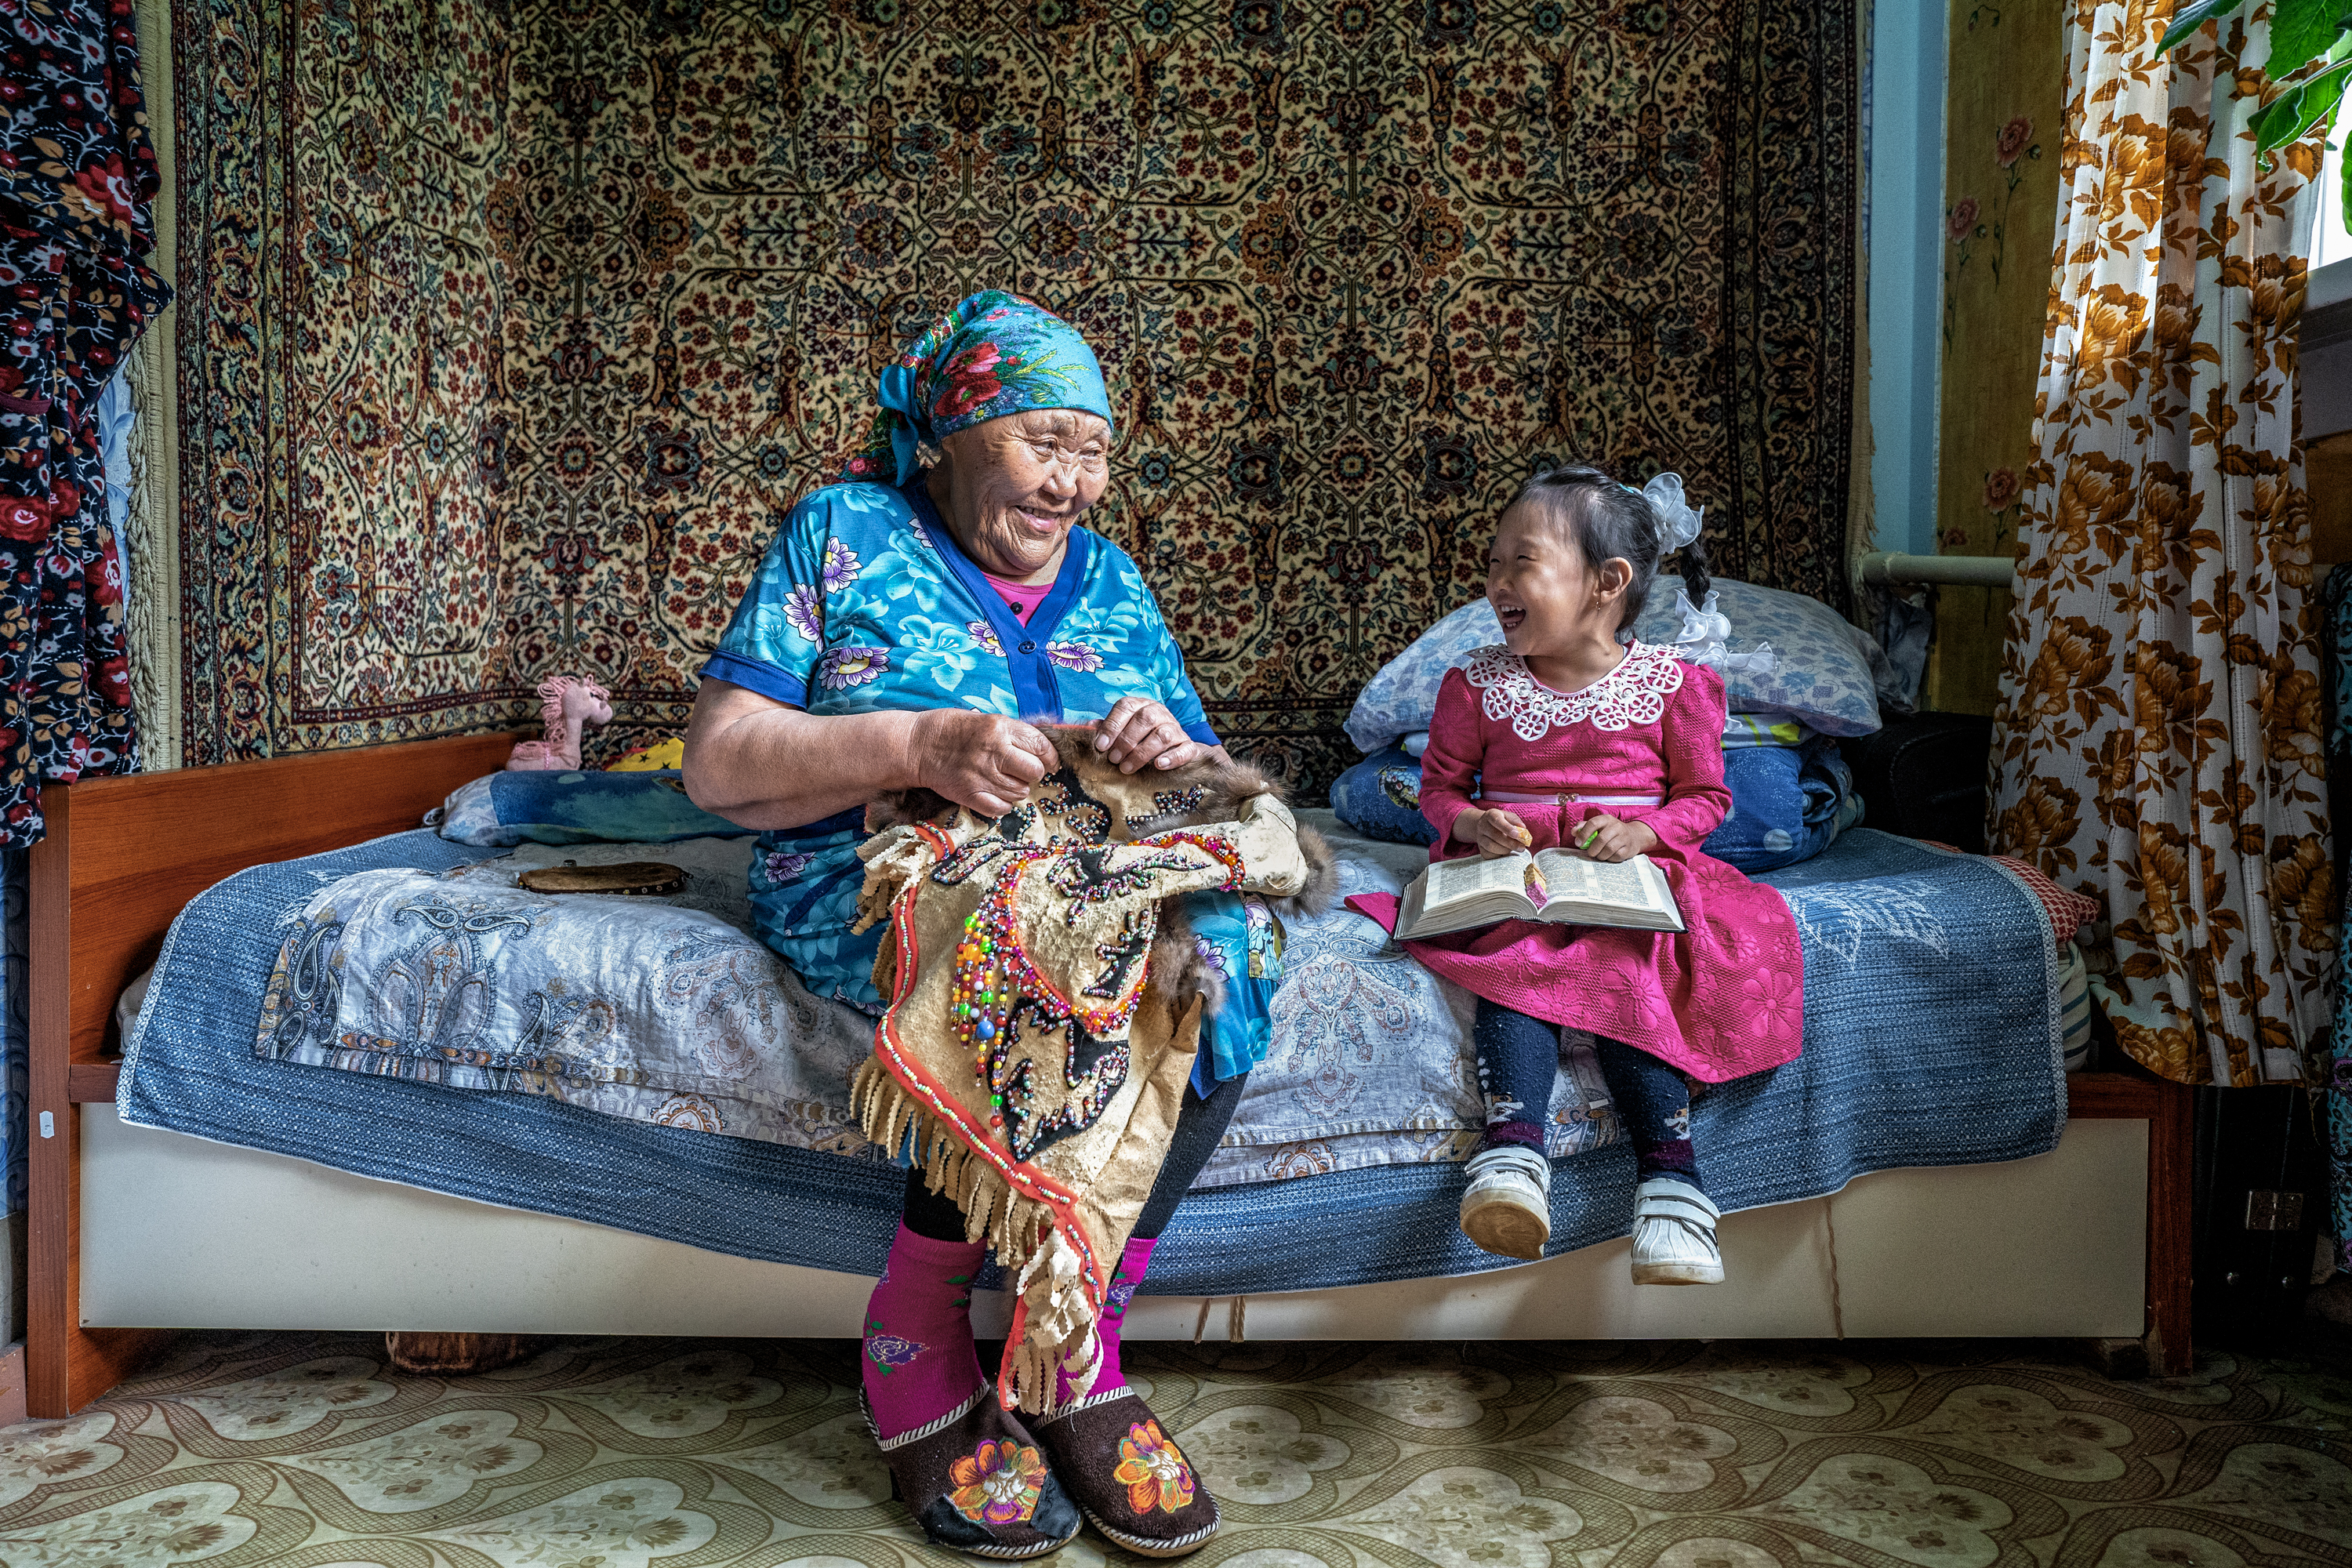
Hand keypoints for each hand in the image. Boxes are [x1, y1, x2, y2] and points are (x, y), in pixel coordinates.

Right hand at [910, 710, 1057, 816]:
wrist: (916, 746)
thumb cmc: (951, 729)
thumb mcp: (984, 719)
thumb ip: (1011, 734)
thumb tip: (1039, 750)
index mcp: (999, 728)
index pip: (1040, 745)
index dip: (1050, 757)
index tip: (1050, 762)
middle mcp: (994, 751)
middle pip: (1035, 771)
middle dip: (1034, 773)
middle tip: (1024, 772)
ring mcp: (981, 775)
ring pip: (1020, 792)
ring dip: (1018, 789)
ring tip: (1004, 781)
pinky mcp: (969, 794)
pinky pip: (1001, 808)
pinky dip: (1003, 804)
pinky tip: (996, 795)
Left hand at [1093, 696, 1210, 773]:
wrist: (1174, 746)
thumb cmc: (1140, 737)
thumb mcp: (1123, 730)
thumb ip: (1107, 728)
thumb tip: (1088, 727)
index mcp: (1140, 705)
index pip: (1125, 707)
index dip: (1112, 726)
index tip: (1101, 746)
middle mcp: (1159, 712)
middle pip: (1145, 719)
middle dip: (1126, 741)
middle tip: (1113, 760)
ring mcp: (1175, 728)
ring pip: (1162, 735)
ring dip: (1142, 753)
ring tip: (1127, 768)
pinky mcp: (1188, 745)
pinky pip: (1185, 749)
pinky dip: (1172, 757)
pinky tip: (1159, 765)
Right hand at [1465, 808, 1533, 858]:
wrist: (1485, 826)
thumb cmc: (1501, 821)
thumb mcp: (1509, 817)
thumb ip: (1516, 822)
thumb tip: (1523, 829)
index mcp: (1491, 815)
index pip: (1497, 820)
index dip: (1507, 828)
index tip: (1517, 834)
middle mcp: (1482, 825)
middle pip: (1494, 835)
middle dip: (1510, 843)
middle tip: (1521, 847)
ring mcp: (1479, 837)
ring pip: (1491, 847)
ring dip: (1505, 850)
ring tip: (1513, 849)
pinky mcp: (1480, 848)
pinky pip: (1489, 855)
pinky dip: (1499, 856)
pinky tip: (1505, 852)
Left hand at [1571, 814, 1658, 862]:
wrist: (1633, 836)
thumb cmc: (1610, 831)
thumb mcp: (1598, 825)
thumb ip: (1584, 827)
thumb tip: (1574, 831)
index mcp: (1606, 819)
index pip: (1593, 824)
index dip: (1583, 834)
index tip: (1578, 843)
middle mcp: (1616, 826)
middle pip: (1601, 839)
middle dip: (1592, 849)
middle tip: (1590, 853)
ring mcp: (1624, 837)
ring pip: (1609, 849)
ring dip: (1600, 855)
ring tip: (1598, 855)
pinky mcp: (1629, 849)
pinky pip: (1616, 856)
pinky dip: (1609, 858)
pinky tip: (1608, 856)